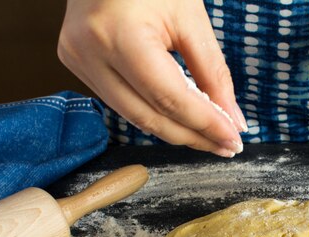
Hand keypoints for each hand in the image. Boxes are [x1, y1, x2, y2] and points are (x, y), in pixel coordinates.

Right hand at [58, 0, 246, 156]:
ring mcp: (76, 59)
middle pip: (149, 116)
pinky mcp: (75, 62)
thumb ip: (213, 73)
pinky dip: (153, 113)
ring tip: (209, 137)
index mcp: (119, 35)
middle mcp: (89, 52)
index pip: (169, 98)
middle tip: (225, 146)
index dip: (204, 124)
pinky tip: (180, 120)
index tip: (233, 140)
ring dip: (175, 130)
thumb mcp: (191, 18)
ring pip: (133, 116)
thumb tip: (232, 120)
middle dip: (192, 136)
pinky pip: (120, 102)